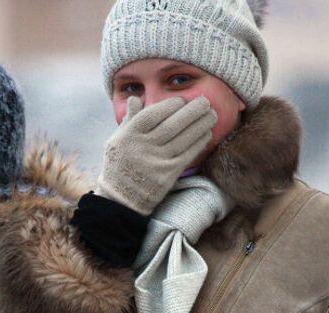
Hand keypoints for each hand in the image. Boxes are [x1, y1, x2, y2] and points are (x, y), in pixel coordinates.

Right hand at [95, 96, 216, 214]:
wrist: (121, 197)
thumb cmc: (120, 163)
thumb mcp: (117, 139)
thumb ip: (129, 119)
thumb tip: (136, 99)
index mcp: (129, 135)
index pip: (152, 115)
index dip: (169, 106)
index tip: (181, 100)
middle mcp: (143, 147)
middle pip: (172, 125)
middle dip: (192, 111)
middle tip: (205, 101)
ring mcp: (157, 161)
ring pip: (183, 139)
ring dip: (201, 124)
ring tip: (212, 114)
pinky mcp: (168, 174)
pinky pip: (187, 154)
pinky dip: (199, 142)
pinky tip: (206, 133)